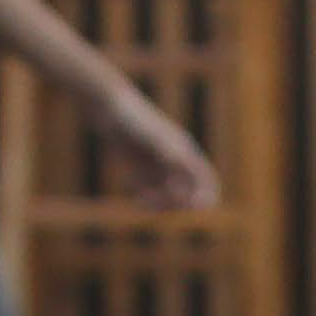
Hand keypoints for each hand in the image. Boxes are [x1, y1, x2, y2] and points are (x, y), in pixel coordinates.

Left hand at [96, 88, 219, 205]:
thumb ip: (174, 160)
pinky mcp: (138, 171)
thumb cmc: (136, 121)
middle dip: (176, 203)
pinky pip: (146, 192)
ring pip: (165, 197)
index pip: (206, 180)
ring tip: (143, 202)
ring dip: (160, 205)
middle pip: (186, 194)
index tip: (194, 205)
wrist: (109, 109)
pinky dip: (145, 200)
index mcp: (185, 153)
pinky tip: (137, 200)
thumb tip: (189, 180)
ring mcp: (156, 168)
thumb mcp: (157, 141)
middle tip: (160, 203)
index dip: (206, 195)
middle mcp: (174, 163)